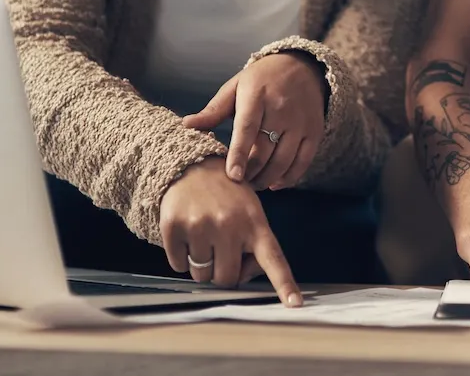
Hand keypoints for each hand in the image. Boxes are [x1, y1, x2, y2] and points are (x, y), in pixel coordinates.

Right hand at [159, 157, 301, 305]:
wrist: (191, 165)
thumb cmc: (226, 193)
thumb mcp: (250, 210)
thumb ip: (253, 243)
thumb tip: (243, 275)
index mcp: (255, 221)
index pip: (274, 258)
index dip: (284, 284)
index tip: (295, 304)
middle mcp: (229, 225)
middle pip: (228, 278)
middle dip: (224, 271)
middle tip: (221, 251)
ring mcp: (200, 226)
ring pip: (202, 275)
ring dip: (202, 265)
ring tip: (204, 238)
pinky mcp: (174, 228)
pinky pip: (178, 265)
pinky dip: (181, 257)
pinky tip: (187, 234)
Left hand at [183, 51, 327, 189]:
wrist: (302, 66)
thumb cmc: (262, 79)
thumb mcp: (236, 86)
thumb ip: (213, 110)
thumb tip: (187, 126)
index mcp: (257, 95)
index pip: (247, 129)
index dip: (239, 154)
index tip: (232, 176)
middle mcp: (282, 109)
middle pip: (265, 150)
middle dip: (250, 172)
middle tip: (238, 183)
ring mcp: (300, 122)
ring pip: (284, 160)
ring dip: (266, 178)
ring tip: (253, 184)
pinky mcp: (314, 132)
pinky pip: (303, 162)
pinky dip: (289, 178)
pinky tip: (275, 183)